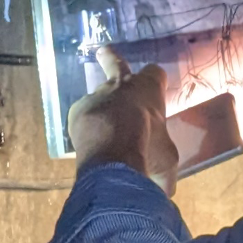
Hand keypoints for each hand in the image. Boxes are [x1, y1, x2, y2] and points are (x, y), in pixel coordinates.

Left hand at [68, 63, 180, 186]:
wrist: (112, 151)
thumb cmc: (148, 147)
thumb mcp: (165, 160)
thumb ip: (164, 168)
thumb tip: (164, 190)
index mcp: (150, 88)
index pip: (155, 73)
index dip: (155, 81)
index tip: (154, 87)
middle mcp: (122, 84)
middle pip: (116, 63)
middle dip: (111, 58)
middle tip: (104, 52)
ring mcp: (97, 95)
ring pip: (98, 96)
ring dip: (100, 108)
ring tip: (101, 128)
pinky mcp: (78, 109)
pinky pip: (84, 117)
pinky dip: (87, 128)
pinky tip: (91, 144)